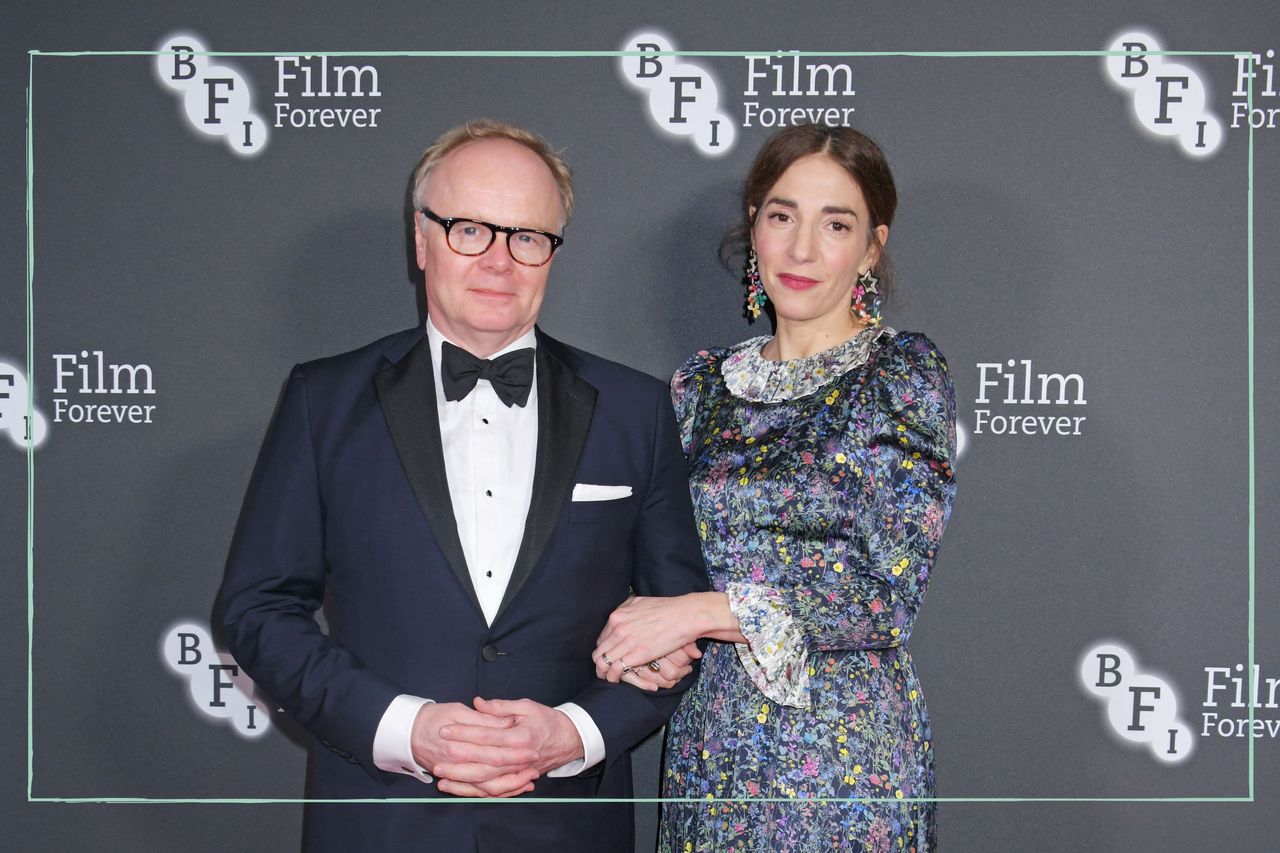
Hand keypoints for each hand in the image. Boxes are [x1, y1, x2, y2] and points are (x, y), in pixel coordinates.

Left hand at [434, 697, 583, 796]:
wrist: (568, 740)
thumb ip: (500, 706)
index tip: (445, 730)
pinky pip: (494, 791)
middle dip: (459, 762)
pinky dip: (474, 792)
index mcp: (521, 737)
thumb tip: (478, 703)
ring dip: (463, 782)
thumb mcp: (527, 706)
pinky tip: (457, 788)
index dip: (465, 734)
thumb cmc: (547, 721)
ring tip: (441, 778)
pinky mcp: (516, 780)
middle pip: (485, 764)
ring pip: (488, 782)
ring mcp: (518, 772)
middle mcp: (520, 758)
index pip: (488, 737)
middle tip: (438, 757)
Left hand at [594, 594, 712, 684]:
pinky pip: (616, 669)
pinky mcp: (637, 654)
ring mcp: (626, 641)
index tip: (609, 657)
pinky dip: (613, 676)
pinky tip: (616, 680)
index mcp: (618, 616)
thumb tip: (622, 614)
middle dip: (600, 663)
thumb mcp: (641, 602)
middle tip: (604, 671)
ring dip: (603, 672)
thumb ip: (627, 609)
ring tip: (608, 678)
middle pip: (599, 651)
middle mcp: (618, 628)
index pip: (602, 638)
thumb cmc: (668, 608)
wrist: (685, 615)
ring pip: (603, 662)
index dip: (604, 650)